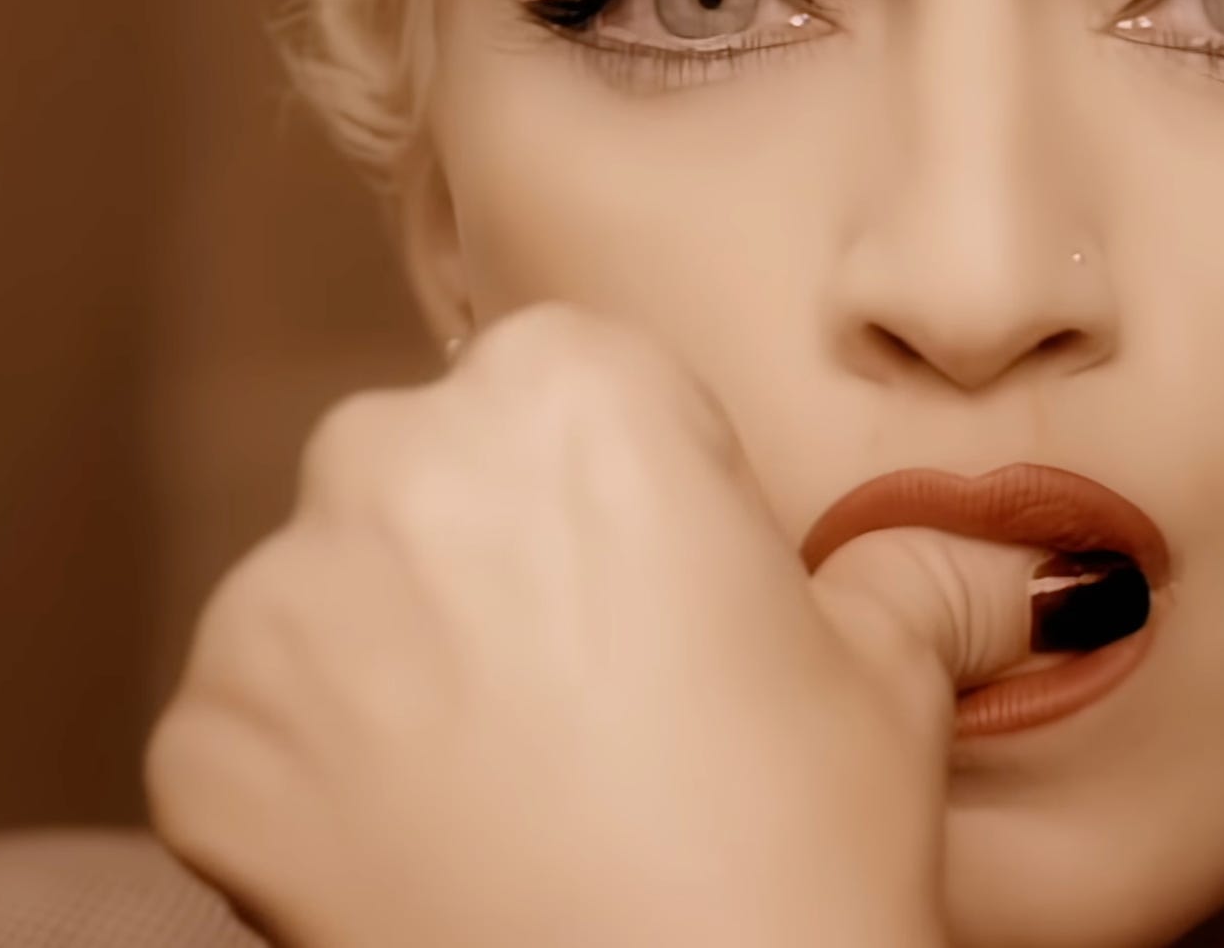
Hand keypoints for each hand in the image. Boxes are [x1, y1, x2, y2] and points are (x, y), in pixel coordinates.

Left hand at [145, 304, 1040, 947]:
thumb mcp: (886, 676)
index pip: (583, 377)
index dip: (641, 482)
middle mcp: (397, 458)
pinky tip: (432, 832)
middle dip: (510, 541)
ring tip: (520, 767)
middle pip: (449, 460)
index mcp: (571, 392)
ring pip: (346, 579)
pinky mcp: (204, 740)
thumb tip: (1019, 564)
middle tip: (602, 678)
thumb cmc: (791, 845)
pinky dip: (325, 760)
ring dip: (407, 646)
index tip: (673, 579)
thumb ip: (920, 571)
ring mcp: (280, 603)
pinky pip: (265, 711)